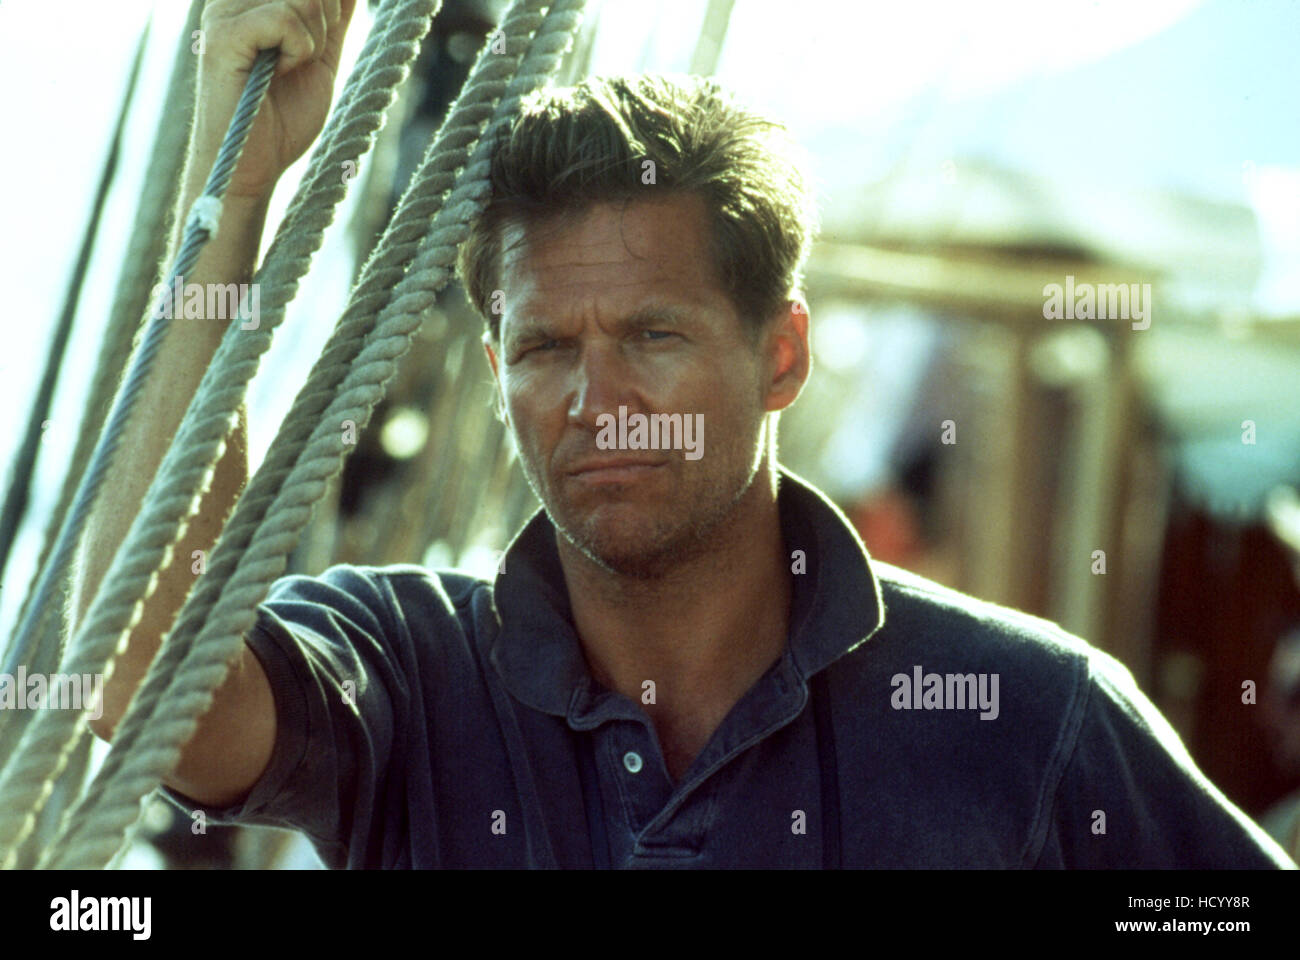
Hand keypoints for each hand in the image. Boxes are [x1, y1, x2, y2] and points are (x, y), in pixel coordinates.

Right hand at [192, 0, 357, 201]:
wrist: (254, 166)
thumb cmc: (282, 120)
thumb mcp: (319, 58)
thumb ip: (331, 19)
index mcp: (250, 1)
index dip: (329, 3)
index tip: (321, 36)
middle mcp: (232, 0)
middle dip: (326, 17)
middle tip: (305, 55)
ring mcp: (223, 13)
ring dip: (314, 41)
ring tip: (288, 68)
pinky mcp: (223, 36)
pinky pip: (285, 21)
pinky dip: (299, 52)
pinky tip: (280, 73)